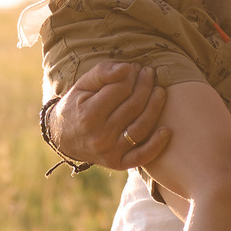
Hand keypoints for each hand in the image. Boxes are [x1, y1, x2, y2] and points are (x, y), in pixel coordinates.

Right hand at [50, 60, 170, 170]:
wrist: (63, 138)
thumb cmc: (76, 106)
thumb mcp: (82, 86)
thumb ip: (102, 73)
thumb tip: (127, 68)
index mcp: (88, 115)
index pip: (120, 90)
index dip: (130, 75)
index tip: (134, 67)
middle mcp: (99, 136)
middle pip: (133, 107)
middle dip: (145, 86)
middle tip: (149, 73)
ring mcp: (109, 152)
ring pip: (141, 128)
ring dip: (155, 107)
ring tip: (160, 91)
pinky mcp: (117, 163)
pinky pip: (142, 156)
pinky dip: (156, 145)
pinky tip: (167, 130)